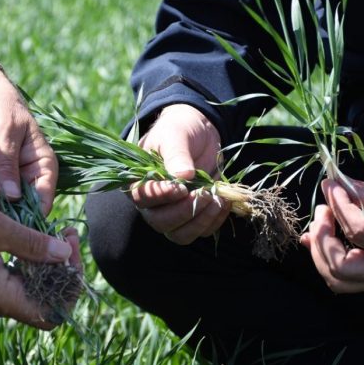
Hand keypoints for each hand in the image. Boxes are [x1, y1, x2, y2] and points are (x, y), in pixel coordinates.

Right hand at [0, 202, 79, 328]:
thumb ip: (31, 243)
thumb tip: (65, 254)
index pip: (52, 311)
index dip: (71, 283)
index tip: (70, 246)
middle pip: (45, 299)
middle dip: (63, 267)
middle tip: (66, 233)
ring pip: (30, 288)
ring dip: (46, 261)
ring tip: (53, 230)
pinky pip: (13, 279)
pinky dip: (27, 260)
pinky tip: (29, 235)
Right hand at [130, 104, 230, 244]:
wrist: (199, 131)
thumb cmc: (179, 130)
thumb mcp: (175, 136)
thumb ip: (176, 155)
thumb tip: (183, 176)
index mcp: (139, 181)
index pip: (143, 198)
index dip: (161, 197)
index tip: (181, 187)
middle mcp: (152, 203)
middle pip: (161, 222)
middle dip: (184, 212)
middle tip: (204, 193)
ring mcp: (172, 212)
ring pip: (180, 234)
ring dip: (201, 221)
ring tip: (217, 200)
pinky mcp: (193, 216)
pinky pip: (201, 231)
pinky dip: (214, 220)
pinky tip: (223, 202)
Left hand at [301, 178, 363, 292]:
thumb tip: (335, 184)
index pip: (358, 232)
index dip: (339, 206)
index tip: (331, 185)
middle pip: (340, 269)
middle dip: (322, 238)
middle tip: (323, 210)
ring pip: (338, 280)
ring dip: (321, 251)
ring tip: (322, 221)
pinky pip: (346, 276)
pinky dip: (325, 257)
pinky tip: (318, 235)